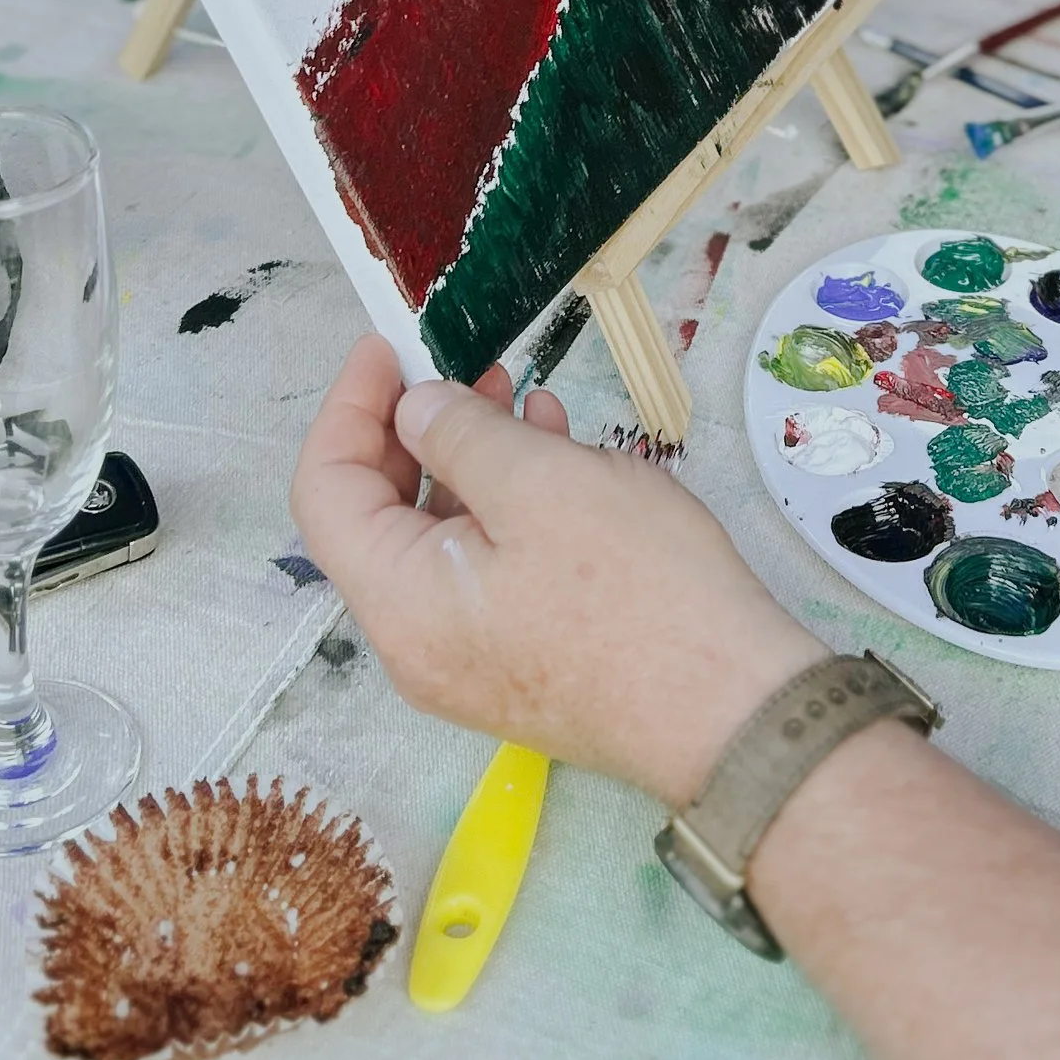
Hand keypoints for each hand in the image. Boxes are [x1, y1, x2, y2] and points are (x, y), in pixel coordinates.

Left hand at [291, 335, 822, 800]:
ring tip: (522, 395)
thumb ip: (460, 434)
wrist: (734, 711)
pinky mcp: (523, 663)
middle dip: (414, 430)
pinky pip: (488, 570)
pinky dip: (508, 506)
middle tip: (462, 364)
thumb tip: (416, 411)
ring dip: (471, 460)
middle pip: (379, 518)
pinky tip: (557, 454)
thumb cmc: (637, 593)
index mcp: (400, 603)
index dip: (349, 408)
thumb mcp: (540, 482)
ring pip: (442, 539)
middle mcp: (418, 644)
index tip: (387, 347)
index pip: (325, 493)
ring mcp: (471, 662)